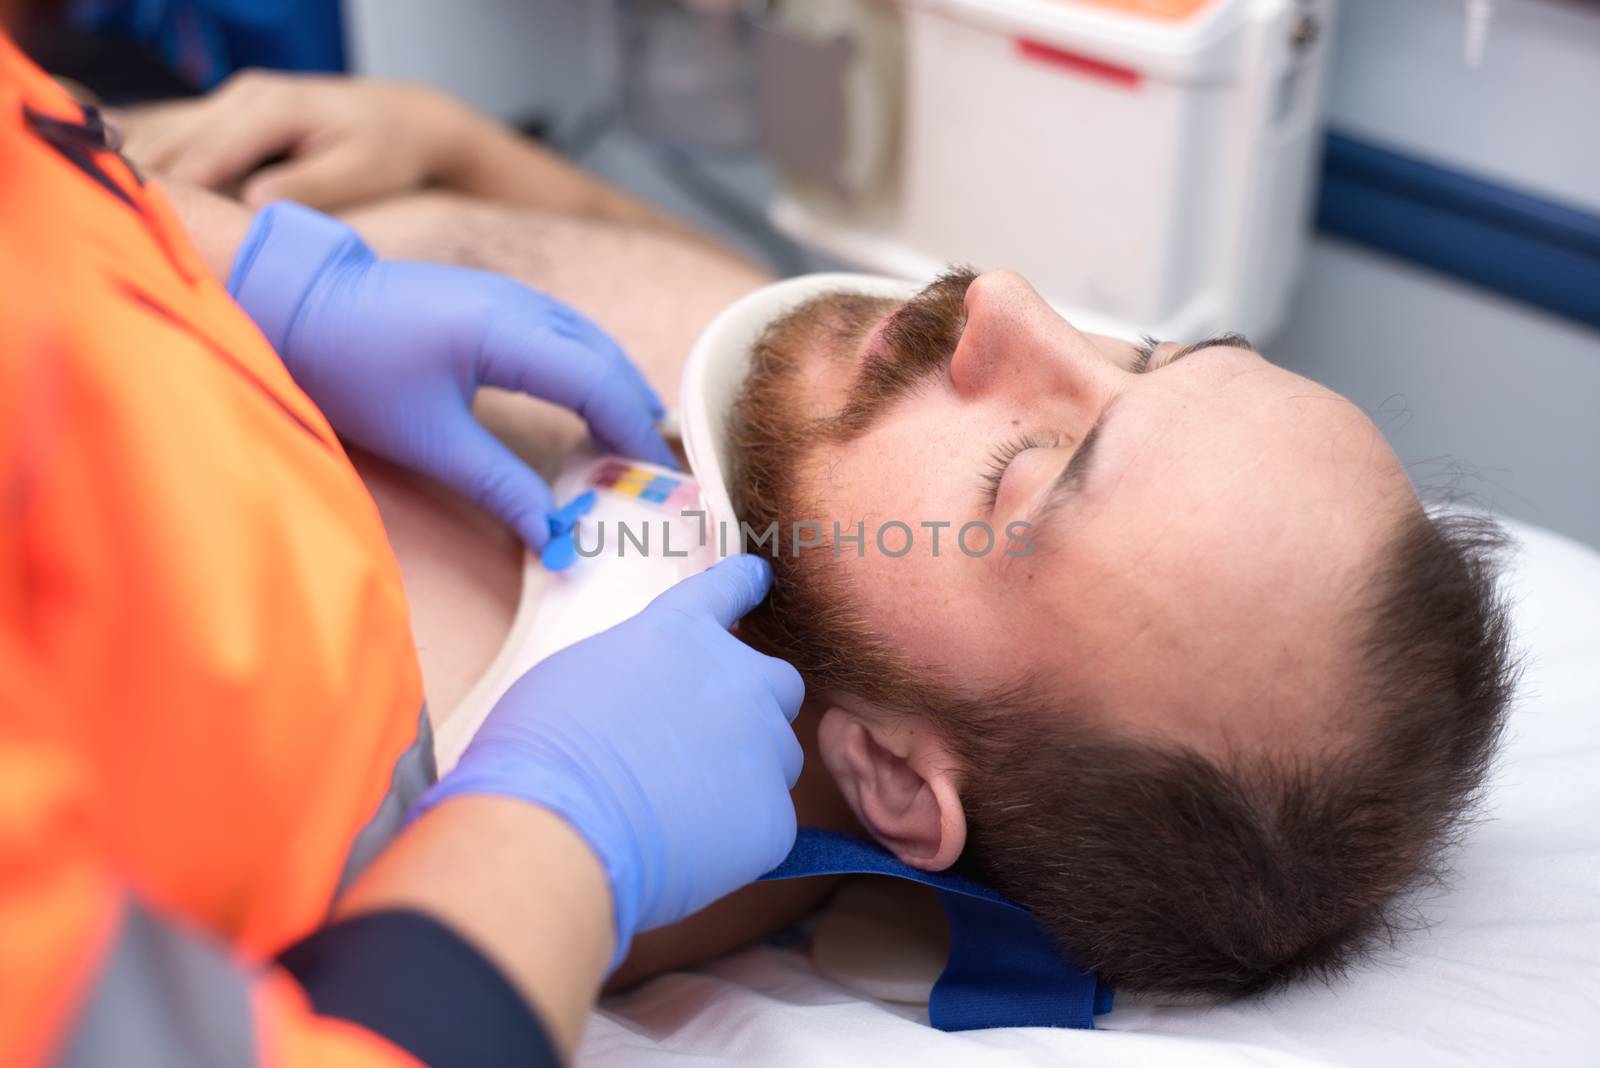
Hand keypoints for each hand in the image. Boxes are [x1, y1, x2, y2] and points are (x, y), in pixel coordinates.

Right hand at [116, 71, 489, 209]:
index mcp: (273, 109)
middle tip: (115, 230)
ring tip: (117, 218)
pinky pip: (186, 139)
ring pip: (172, 135)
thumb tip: (254, 204)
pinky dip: (167, 167)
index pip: (206, 154)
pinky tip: (146, 201)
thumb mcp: (357, 173)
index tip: (144, 228)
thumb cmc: (387, 153)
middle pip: (175, 140)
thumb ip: (306, 187)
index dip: (175, 192)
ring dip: (147, 173)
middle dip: (146, 181)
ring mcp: (235, 100)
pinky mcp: (233, 113)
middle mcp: (246, 95)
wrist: (404, 120)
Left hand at [229, 201, 673, 548]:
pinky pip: (567, 336)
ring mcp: (509, 295)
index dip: (634, 432)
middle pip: (607, 359)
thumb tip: (555, 539)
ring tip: (635, 445)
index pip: (598, 382)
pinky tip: (591, 406)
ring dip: (618, 392)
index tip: (657, 478)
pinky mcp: (494, 300)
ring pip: (591, 343)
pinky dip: (591, 373)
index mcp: (506, 331)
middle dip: (638, 415)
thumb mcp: (429, 440)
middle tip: (659, 471)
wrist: (296, 306)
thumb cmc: (351, 368)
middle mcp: (520, 304)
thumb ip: (500, 487)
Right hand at [418, 556, 805, 965]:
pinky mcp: (773, 815)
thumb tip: (644, 703)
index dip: (744, 583)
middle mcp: (737, 678)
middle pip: (778, 682)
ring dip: (745, 773)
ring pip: (777, 758)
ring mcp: (763, 745)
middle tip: (707, 742)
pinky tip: (684, 847)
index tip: (759, 577)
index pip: (727, 588)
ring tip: (681, 806)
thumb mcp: (575, 676)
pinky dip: (735, 837)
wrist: (559, 828)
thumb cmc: (539, 752)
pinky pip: (766, 823)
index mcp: (680, 633)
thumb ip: (632, 674)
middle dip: (754, 705)